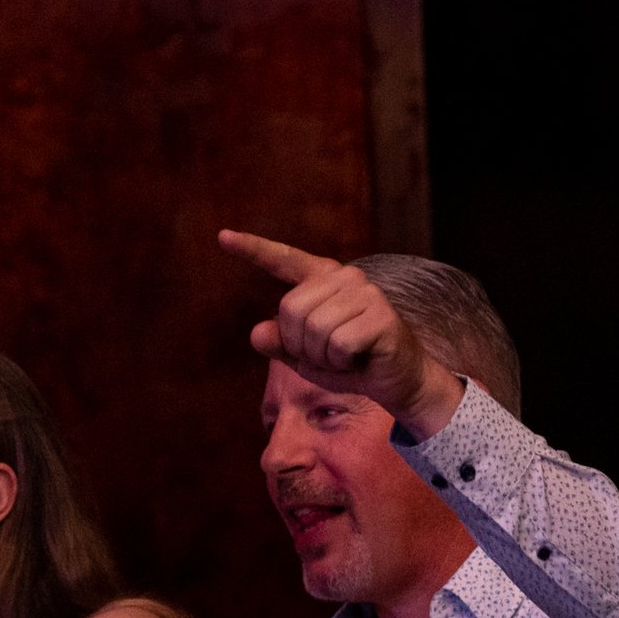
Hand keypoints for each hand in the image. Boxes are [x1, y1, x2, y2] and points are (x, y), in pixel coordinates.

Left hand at [217, 230, 460, 433]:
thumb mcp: (304, 357)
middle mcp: (344, 277)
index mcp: (323, 280)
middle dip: (300, 346)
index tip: (223, 236)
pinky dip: (341, 364)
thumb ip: (279, 343)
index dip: (253, 249)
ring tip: (344, 358)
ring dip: (323, 358)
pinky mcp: (381, 314)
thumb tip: (258, 333)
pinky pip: (338, 345)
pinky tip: (359, 360)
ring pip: (314, 329)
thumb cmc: (349, 364)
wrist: (396, 381)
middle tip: (326, 356)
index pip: (284, 260)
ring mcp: (365, 292)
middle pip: (291, 309)